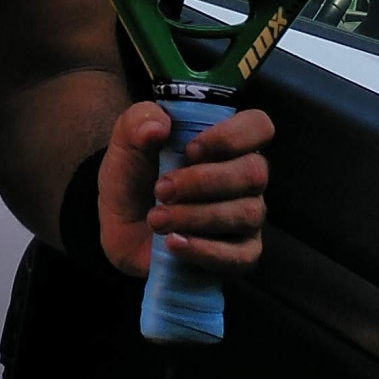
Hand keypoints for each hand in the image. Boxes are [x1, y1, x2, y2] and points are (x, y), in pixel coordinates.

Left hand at [98, 101, 272, 280]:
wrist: (119, 227)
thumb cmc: (134, 178)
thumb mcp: (126, 142)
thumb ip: (138, 122)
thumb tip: (159, 126)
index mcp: (227, 143)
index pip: (258, 126)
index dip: (231, 136)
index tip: (190, 150)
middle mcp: (246, 178)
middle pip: (254, 173)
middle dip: (203, 181)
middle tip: (162, 189)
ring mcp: (247, 217)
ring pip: (246, 214)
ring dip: (196, 216)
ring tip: (156, 219)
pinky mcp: (240, 254)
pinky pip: (241, 256)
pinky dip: (205, 250)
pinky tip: (174, 243)